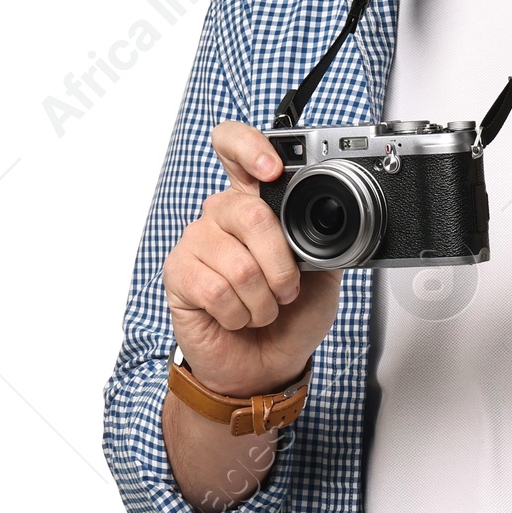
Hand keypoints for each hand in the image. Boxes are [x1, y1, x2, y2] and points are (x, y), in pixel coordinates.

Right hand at [162, 122, 341, 397]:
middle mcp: (223, 214)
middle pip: (249, 214)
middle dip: (281, 265)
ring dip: (263, 299)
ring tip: (261, 307)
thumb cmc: (292, 316)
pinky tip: (237, 317)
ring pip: (238, 262)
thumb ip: (323, 239)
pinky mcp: (179, 275)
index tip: (272, 168)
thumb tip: (332, 221)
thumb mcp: (324, 274)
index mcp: (257, 202)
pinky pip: (215, 289)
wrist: (267, 364)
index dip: (249, 147)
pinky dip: (239, 313)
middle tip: (287, 289)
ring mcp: (197, 242)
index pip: (235, 148)